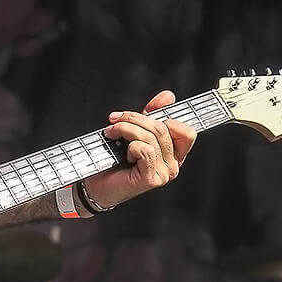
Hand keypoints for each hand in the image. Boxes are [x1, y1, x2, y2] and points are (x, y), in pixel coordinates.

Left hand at [82, 90, 194, 210]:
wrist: (95, 185)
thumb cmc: (113, 160)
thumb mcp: (135, 132)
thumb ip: (152, 115)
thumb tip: (168, 96)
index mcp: (174, 154)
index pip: (186, 131)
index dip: (168, 116)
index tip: (148, 111)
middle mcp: (173, 165)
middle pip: (163, 128)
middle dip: (136, 118)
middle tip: (116, 119)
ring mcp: (164, 174)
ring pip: (151, 137)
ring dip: (127, 129)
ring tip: (111, 132)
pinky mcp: (151, 179)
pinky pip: (144, 150)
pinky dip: (130, 145)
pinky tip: (122, 152)